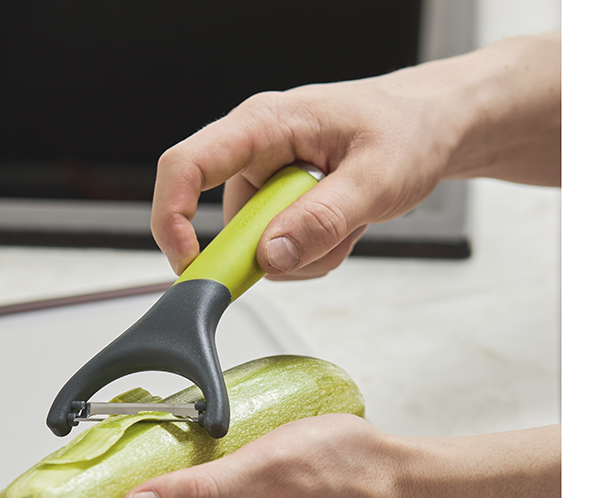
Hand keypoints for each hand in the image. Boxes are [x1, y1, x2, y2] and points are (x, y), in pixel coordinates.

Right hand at [151, 32, 560, 278]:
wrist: (431, 128)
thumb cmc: (407, 130)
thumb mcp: (377, 178)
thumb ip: (323, 219)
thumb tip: (271, 256)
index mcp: (264, 125)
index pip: (187, 166)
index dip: (173, 219)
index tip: (192, 266)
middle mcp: (255, 152)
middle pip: (228, 223)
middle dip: (273, 253)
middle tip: (326, 243)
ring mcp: (266, 181)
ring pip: (258, 248)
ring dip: (304, 255)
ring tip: (348, 223)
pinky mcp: (280, 204)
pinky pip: (280, 251)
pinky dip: (312, 254)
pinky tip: (343, 227)